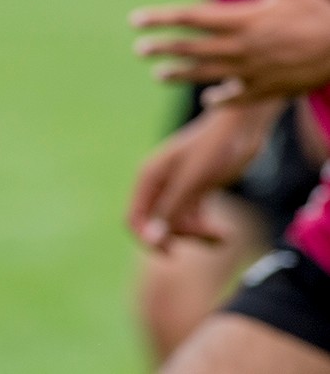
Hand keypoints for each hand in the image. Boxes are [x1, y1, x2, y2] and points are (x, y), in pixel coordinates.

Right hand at [127, 100, 280, 251]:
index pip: (134, 219)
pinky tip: (225, 234)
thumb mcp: (194, 180)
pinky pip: (193, 219)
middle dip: (183, 236)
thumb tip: (152, 240)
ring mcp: (178, 188)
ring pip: (178, 225)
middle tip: (213, 236)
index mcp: (149, 178)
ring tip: (223, 238)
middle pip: (158, 225)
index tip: (172, 253)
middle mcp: (159, 184)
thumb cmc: (216, 147)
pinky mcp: (196, 190)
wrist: (244, 125)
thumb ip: (171, 209)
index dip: (148, 240)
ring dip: (199, 236)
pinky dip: (207, 230)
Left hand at [131, 0, 329, 104]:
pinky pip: (236, 98)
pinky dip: (220, 98)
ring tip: (159, 75)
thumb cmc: (317, 11)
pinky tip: (208, 99)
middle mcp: (241, 49)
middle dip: (163, 49)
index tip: (136, 20)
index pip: (190, 19)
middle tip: (139, 50)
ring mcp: (252, 73)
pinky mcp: (267, 90)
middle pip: (192, 49)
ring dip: (181, 75)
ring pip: (207, 75)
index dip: (161, 19)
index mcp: (242, 21)